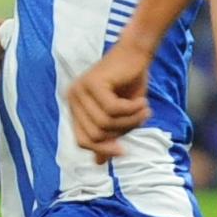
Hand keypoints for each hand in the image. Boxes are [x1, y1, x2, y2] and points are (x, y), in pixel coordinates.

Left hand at [65, 42, 152, 160]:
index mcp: (75, 107)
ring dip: (130, 121)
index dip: (103, 149)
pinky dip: (132, 110)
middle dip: (121, 132)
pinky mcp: (93, 83)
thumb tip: (98, 163)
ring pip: (105, 124)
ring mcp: (80, 90)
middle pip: (94, 135)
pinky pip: (113, 110)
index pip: (82, 141)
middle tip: (141, 118)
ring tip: (144, 108)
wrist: (137, 53)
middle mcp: (72, 98)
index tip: (123, 150)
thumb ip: (108, 136)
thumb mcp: (119, 116)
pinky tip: (142, 100)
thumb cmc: (129, 83)